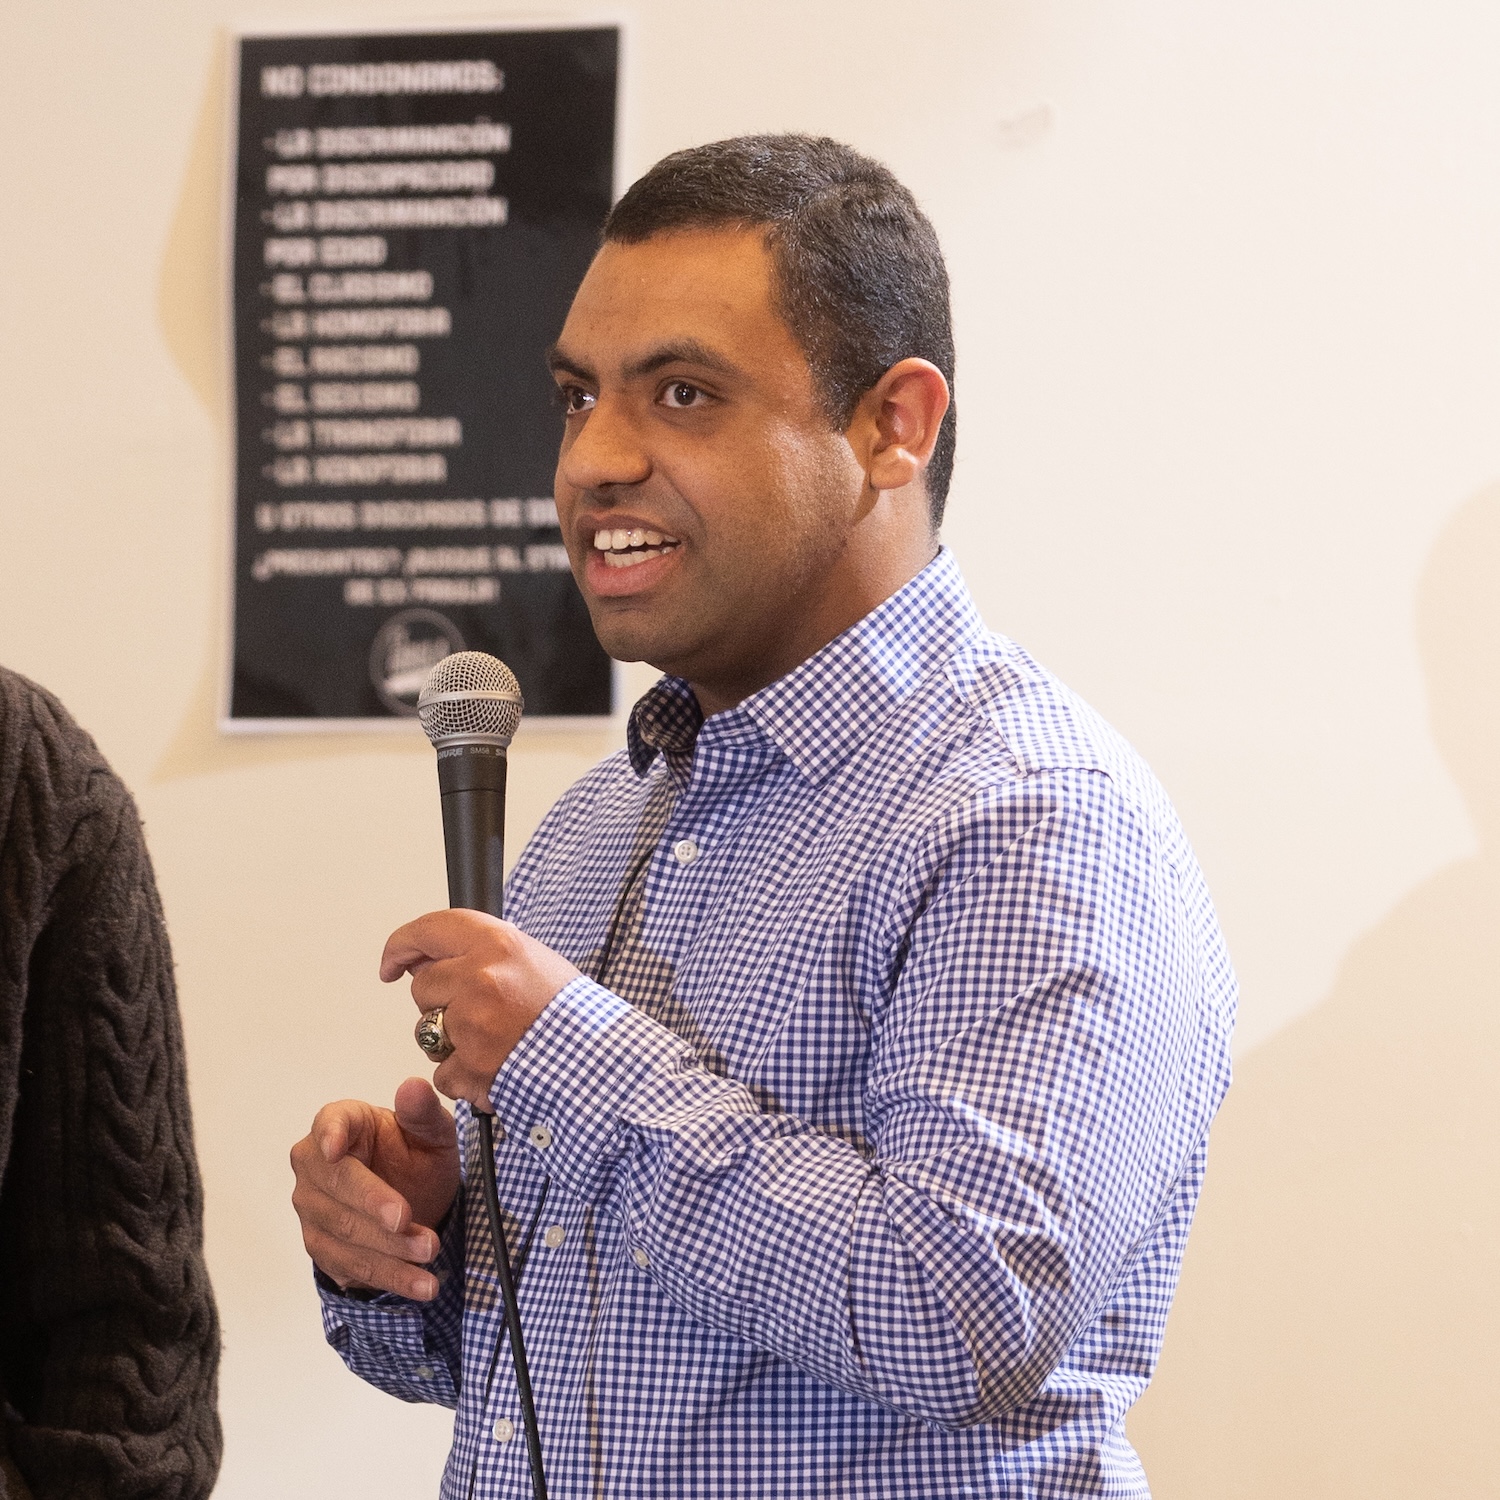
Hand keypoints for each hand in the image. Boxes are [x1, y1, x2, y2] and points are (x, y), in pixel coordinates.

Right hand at [290, 1078, 458, 1298]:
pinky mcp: (323, 1248)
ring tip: (429, 1255)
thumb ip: (423, 1112)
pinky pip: (350, 1267)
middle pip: (336, 1188)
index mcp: (342, 1123)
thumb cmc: (416, 1153)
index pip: (329, 1124)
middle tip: (408, 1220)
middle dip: (373, 1209)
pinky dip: (388, 1278)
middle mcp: (315, 1166)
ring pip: (342, 1234)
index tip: (336, 1149)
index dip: (331, 1135)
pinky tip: (419, 1283)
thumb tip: (414, 1086)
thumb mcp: (432, 1132)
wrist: (415, 1196)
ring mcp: (313, 1210)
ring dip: (387, 1250)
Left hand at [381, 909, 579, 1110]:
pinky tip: (495, 1066)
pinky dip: (464, 1076)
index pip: (430, 930)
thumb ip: (478, 953)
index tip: (392, 962)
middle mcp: (480, 978)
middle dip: (440, 1002)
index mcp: (497, 944)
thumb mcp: (530, 959)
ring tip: (494, 1041)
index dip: (402, 945)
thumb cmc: (569, 1012)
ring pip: (427, 1031)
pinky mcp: (470, 1065)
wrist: (599, 1060)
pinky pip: (443, 1072)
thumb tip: (424, 958)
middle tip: (480, 1012)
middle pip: (422, 987)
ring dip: (450, 1041)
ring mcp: (473, 1024)